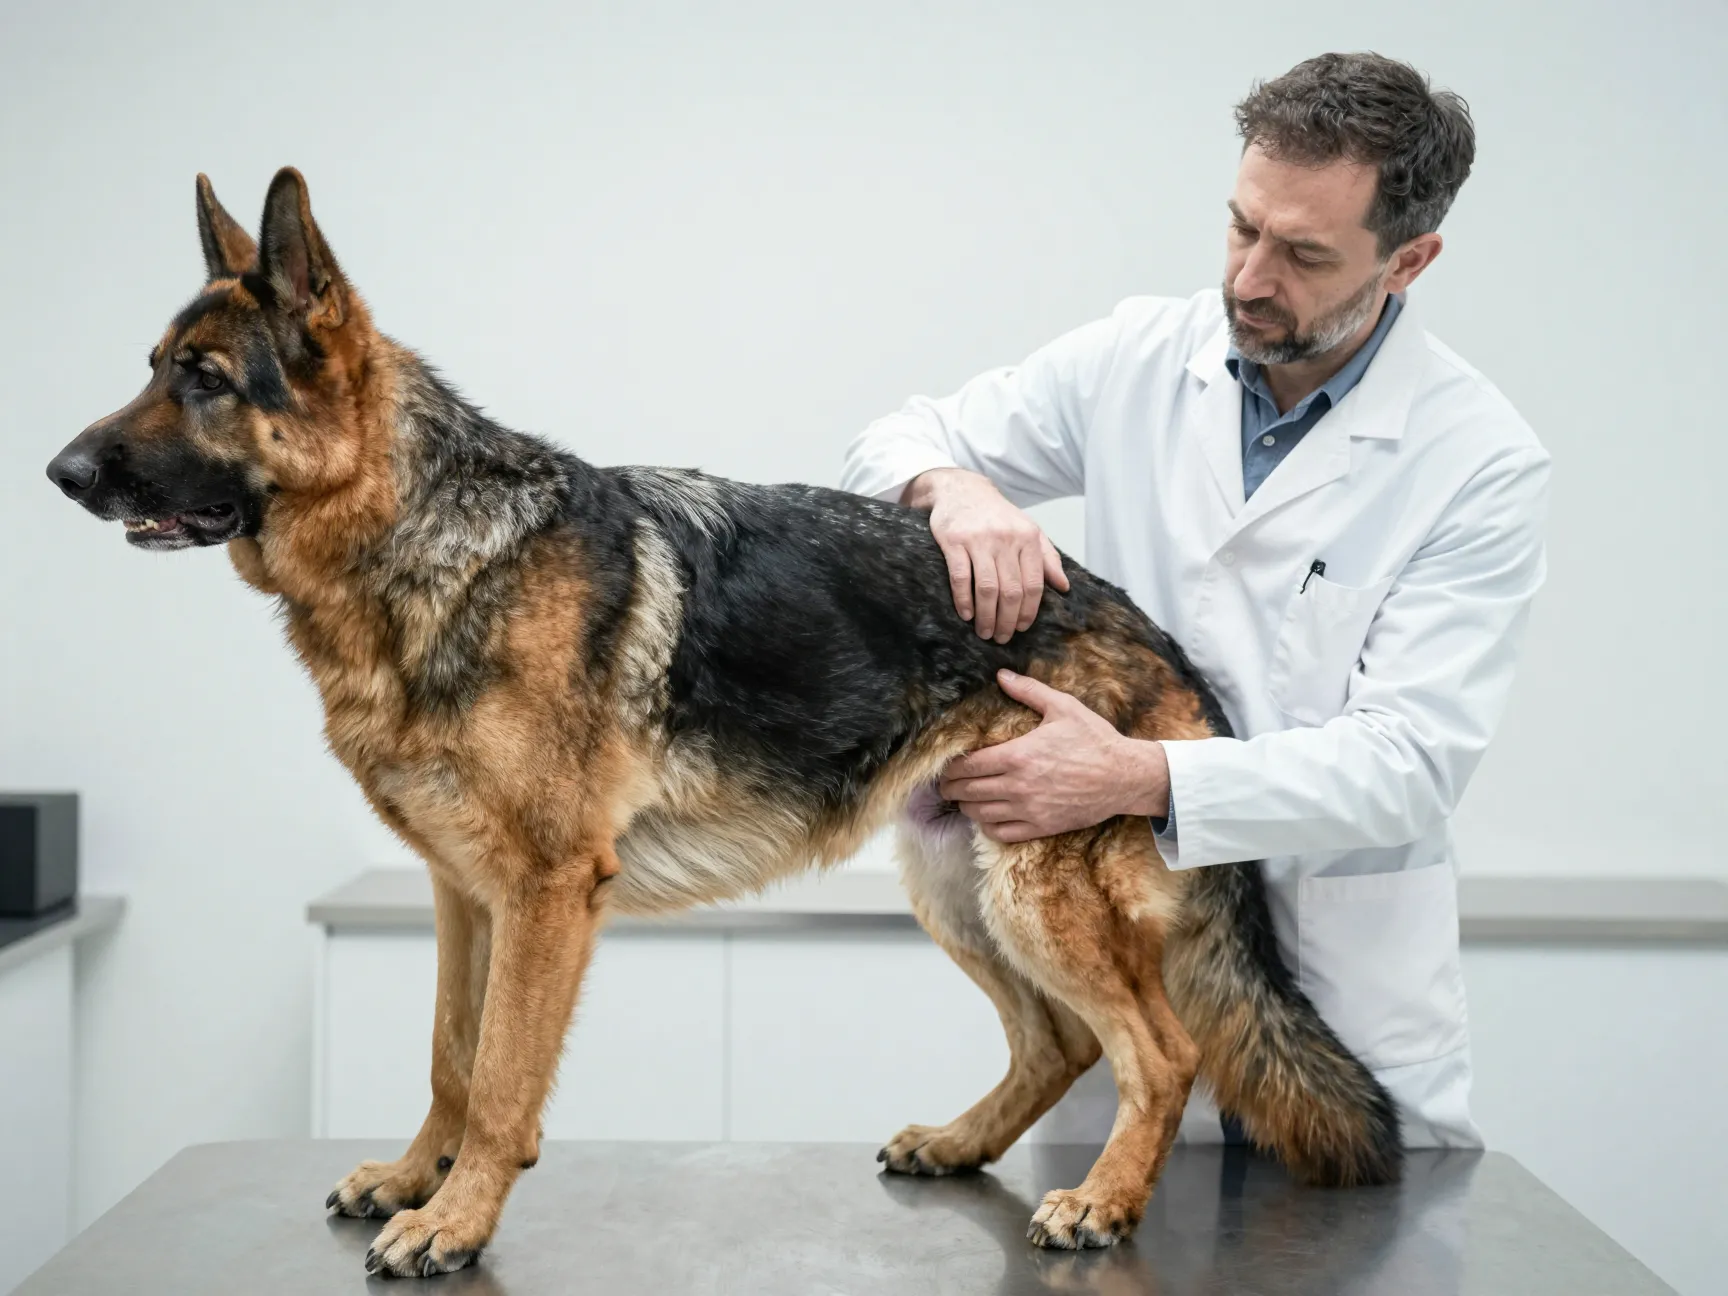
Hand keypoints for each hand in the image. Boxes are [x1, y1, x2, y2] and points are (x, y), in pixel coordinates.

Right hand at [904, 468, 1069, 642]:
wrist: (962, 489)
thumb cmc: (997, 515)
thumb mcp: (1029, 530)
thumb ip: (1047, 558)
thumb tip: (1064, 587)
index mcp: (1028, 538)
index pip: (1034, 584)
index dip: (1029, 611)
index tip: (1022, 628)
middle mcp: (1006, 538)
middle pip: (1011, 591)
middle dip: (1007, 621)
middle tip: (1002, 637)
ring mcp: (979, 540)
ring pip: (988, 588)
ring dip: (987, 617)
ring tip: (984, 632)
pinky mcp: (953, 541)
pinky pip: (961, 578)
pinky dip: (964, 600)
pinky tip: (966, 614)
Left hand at [938, 670, 1169, 842]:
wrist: (1124, 776)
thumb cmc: (1094, 739)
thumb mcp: (1063, 707)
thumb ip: (1029, 690)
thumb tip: (1001, 675)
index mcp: (1018, 756)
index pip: (968, 766)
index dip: (951, 768)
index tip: (947, 767)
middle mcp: (1018, 786)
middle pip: (967, 792)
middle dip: (951, 788)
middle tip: (947, 784)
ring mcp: (1029, 810)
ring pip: (980, 814)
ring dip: (967, 807)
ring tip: (964, 799)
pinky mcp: (1041, 827)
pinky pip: (1001, 832)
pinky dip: (987, 826)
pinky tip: (988, 816)